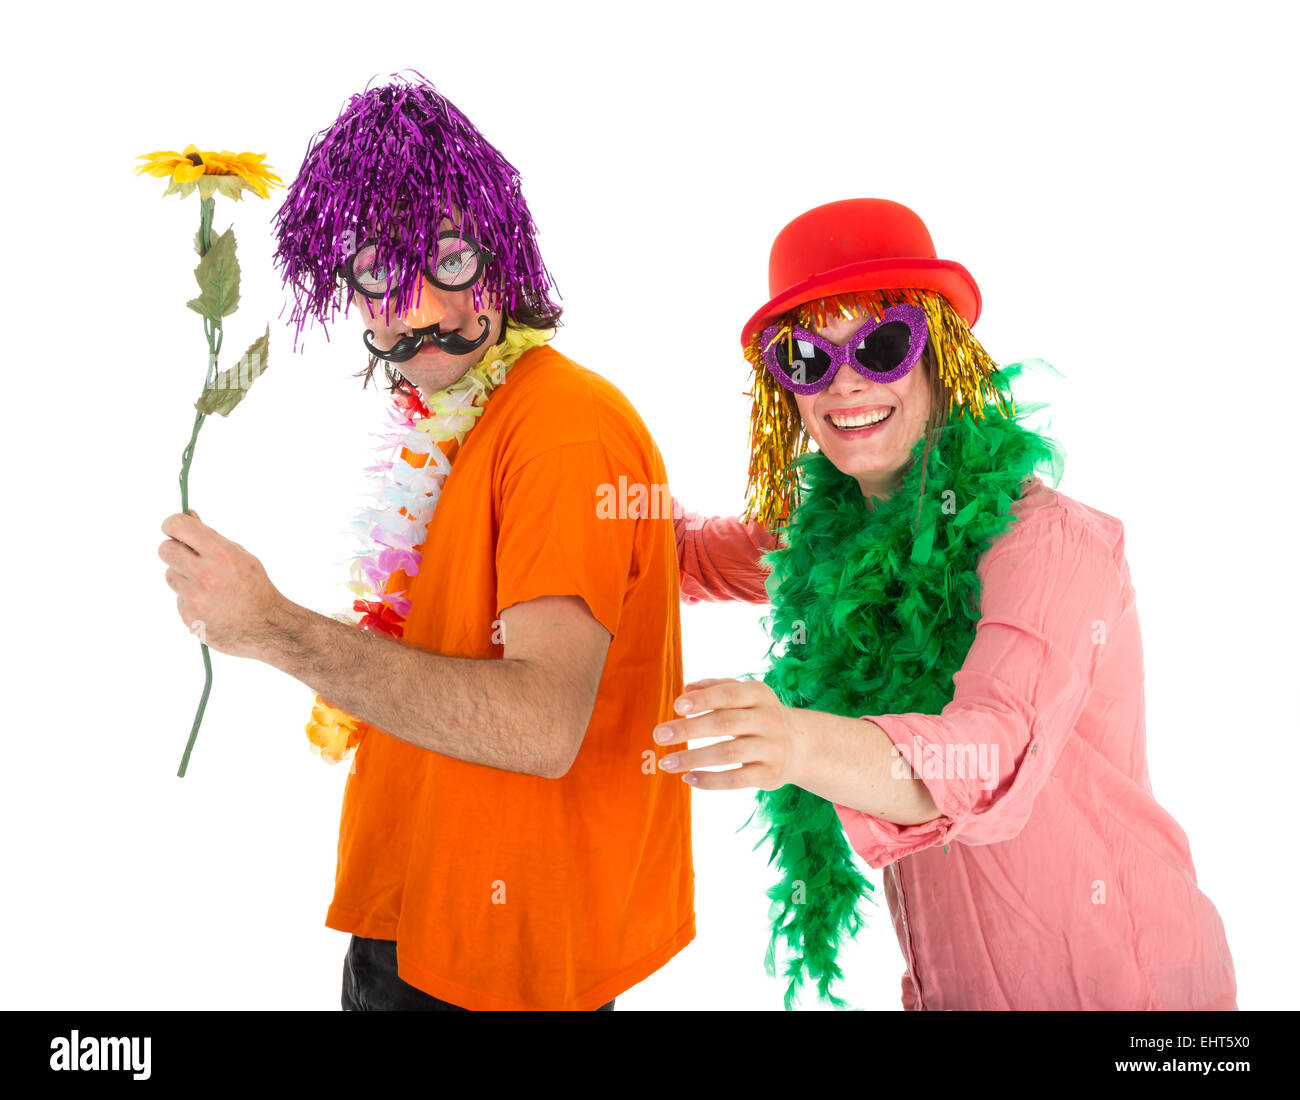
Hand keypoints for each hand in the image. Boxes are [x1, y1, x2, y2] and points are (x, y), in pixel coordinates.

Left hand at [158, 510, 288, 659]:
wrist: (267, 627)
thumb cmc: (255, 587)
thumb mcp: (240, 556)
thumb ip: (212, 537)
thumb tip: (188, 515)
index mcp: (221, 555)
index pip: (179, 526)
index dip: (172, 523)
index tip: (174, 527)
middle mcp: (205, 575)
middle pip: (165, 550)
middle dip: (174, 549)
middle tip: (188, 556)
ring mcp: (194, 598)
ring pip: (171, 575)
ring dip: (184, 576)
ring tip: (209, 586)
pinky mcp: (188, 616)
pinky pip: (179, 599)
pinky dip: (191, 599)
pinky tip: (212, 605)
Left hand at [652, 677, 804, 790]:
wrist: (801, 745)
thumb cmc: (759, 715)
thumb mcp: (745, 695)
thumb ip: (716, 687)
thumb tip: (686, 688)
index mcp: (759, 694)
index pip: (729, 694)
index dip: (704, 699)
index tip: (677, 705)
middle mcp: (768, 720)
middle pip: (726, 724)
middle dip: (690, 729)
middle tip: (659, 736)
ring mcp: (771, 749)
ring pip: (729, 754)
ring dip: (694, 758)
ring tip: (666, 762)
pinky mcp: (770, 775)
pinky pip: (736, 779)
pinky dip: (710, 780)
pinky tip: (688, 777)